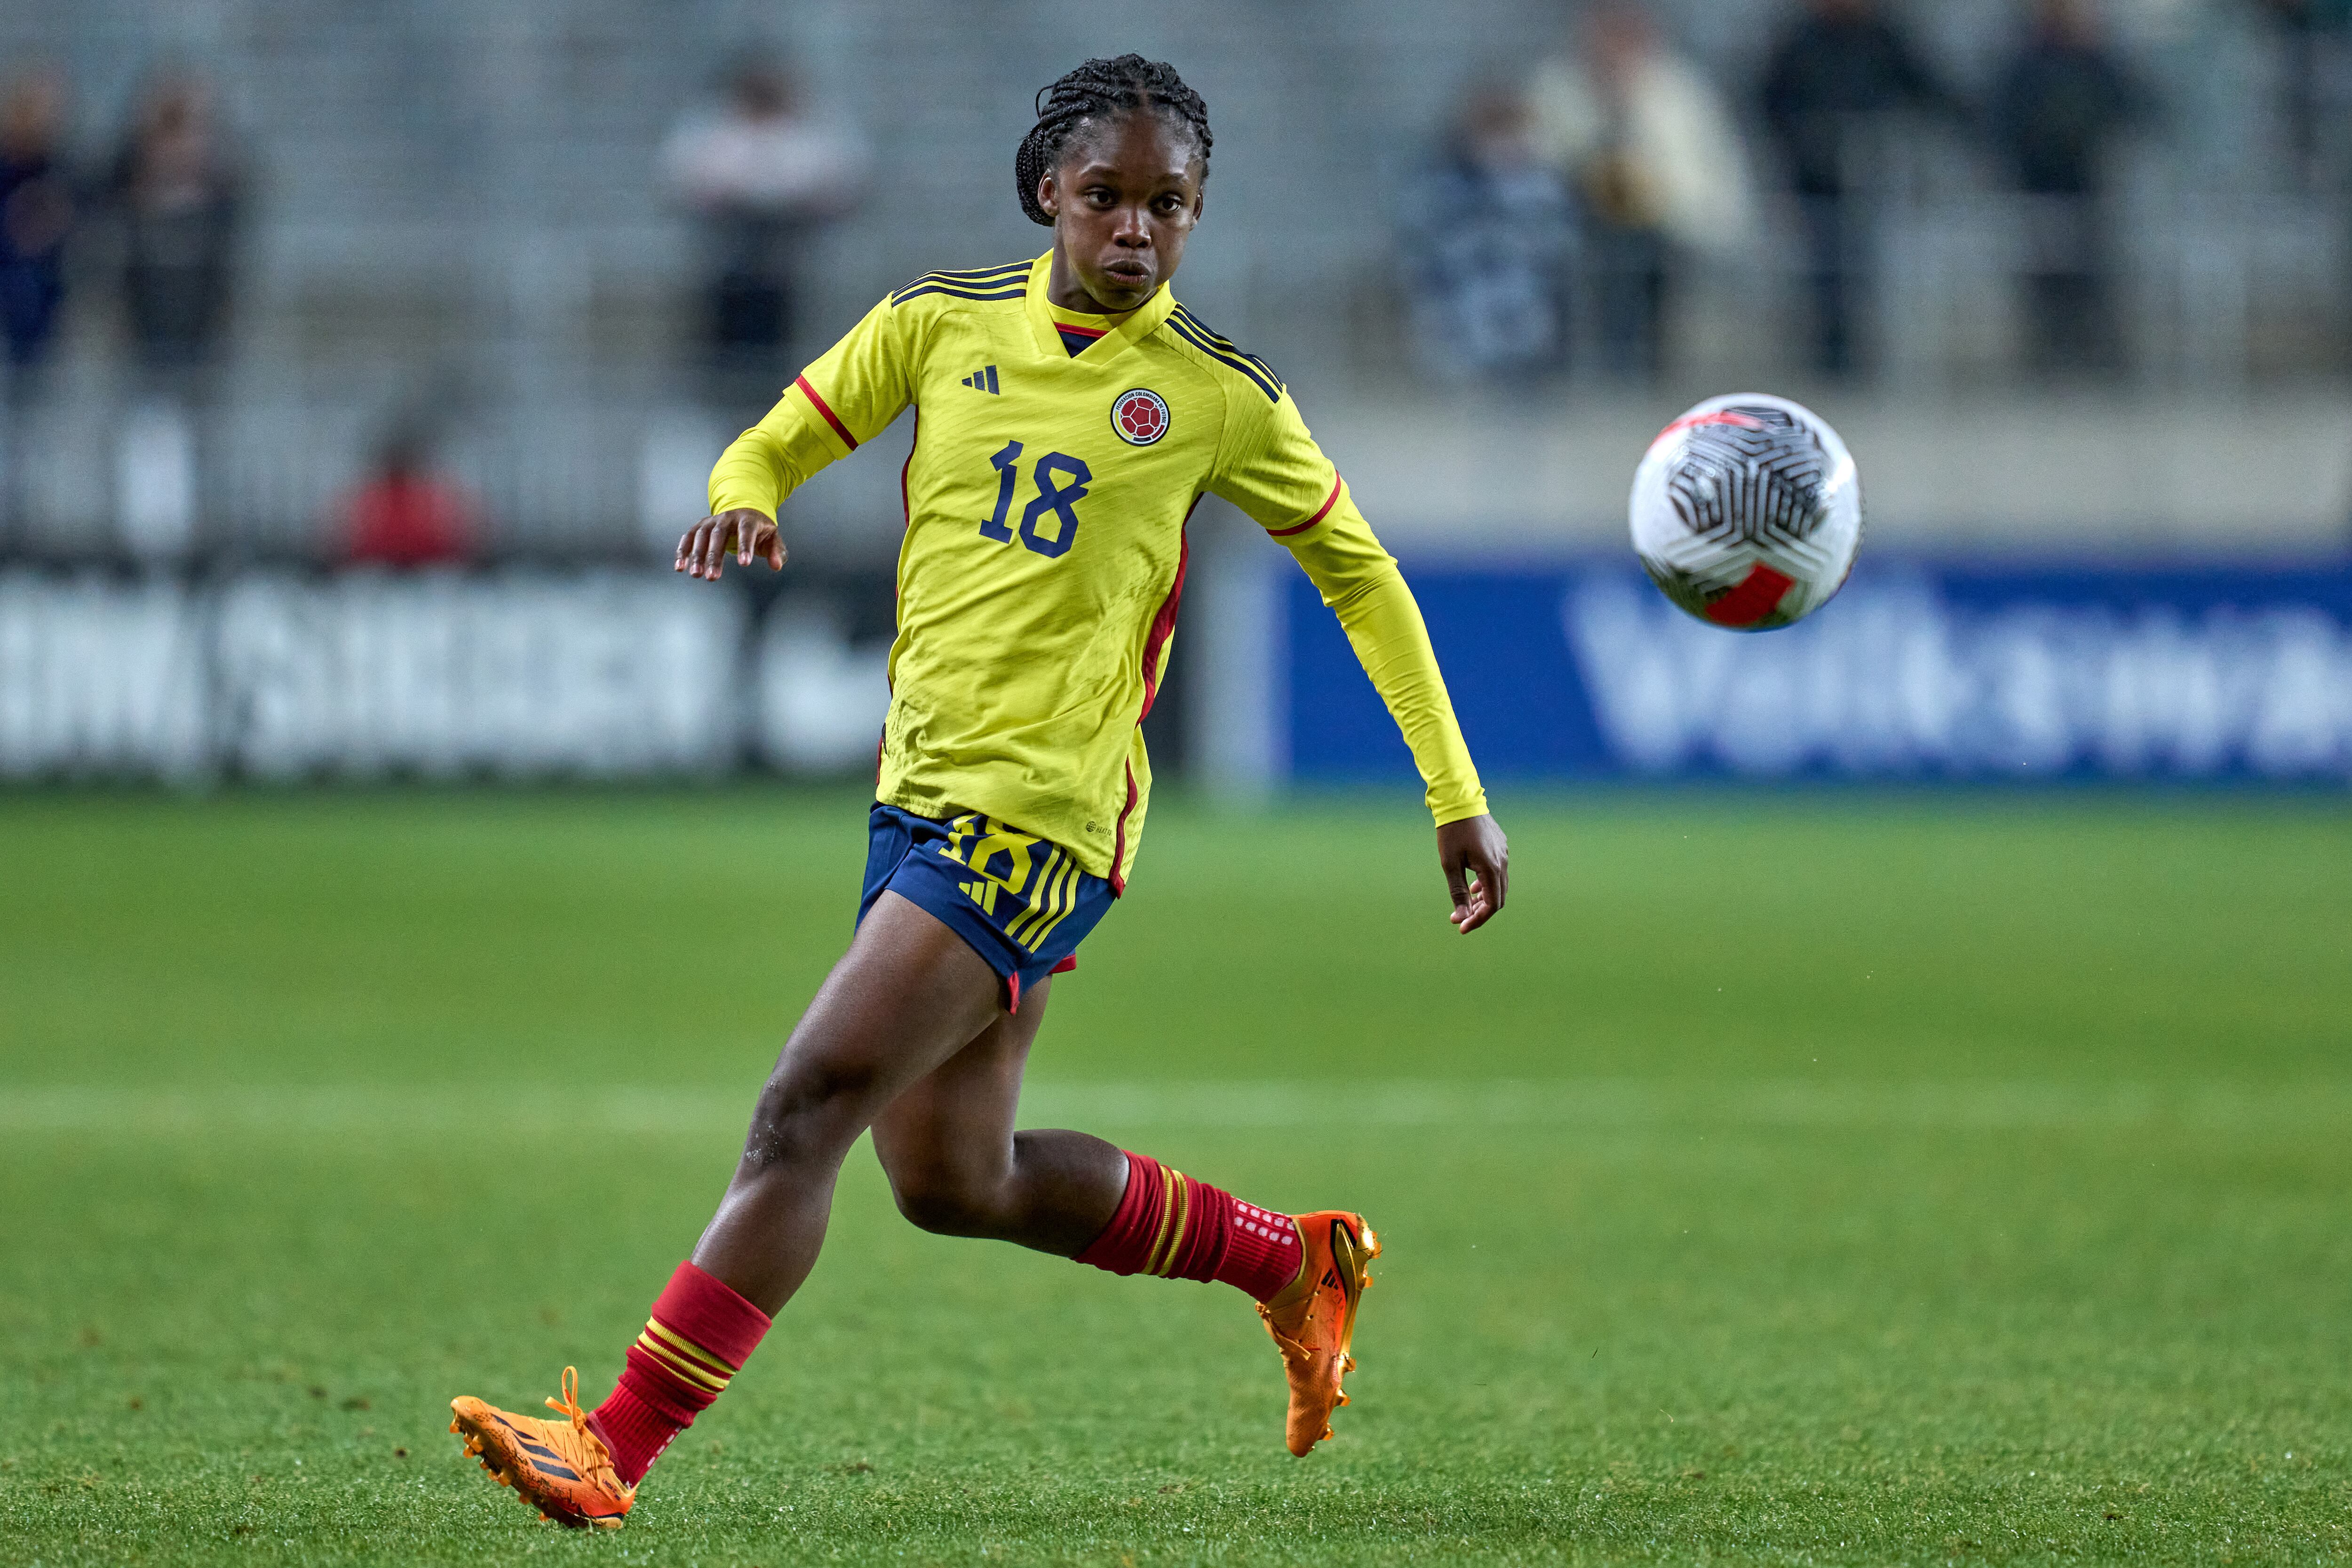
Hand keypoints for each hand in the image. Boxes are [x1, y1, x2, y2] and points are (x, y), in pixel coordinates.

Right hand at [676, 509, 784, 579]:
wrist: (744, 509)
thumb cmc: (759, 528)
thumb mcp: (772, 537)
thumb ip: (776, 551)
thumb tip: (777, 566)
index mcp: (747, 519)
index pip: (746, 530)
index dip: (745, 546)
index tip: (744, 564)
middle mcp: (727, 518)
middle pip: (719, 535)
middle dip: (715, 556)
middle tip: (713, 578)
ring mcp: (711, 521)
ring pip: (701, 536)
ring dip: (697, 556)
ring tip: (695, 575)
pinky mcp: (700, 527)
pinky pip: (688, 537)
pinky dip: (683, 551)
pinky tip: (680, 566)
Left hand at [1437, 813, 1508, 933]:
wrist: (1459, 801)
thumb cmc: (1452, 832)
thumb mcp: (1450, 864)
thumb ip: (1457, 892)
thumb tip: (1461, 916)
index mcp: (1491, 868)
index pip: (1492, 905)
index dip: (1478, 919)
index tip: (1462, 927)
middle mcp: (1502, 862)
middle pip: (1498, 898)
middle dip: (1480, 911)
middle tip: (1461, 918)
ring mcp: (1504, 853)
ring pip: (1499, 885)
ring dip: (1484, 898)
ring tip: (1466, 902)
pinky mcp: (1501, 846)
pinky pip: (1498, 872)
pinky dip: (1486, 884)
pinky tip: (1473, 885)